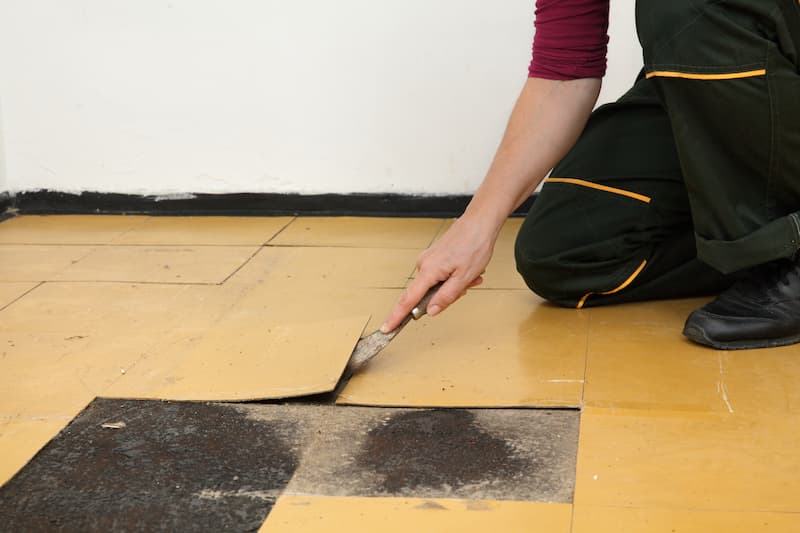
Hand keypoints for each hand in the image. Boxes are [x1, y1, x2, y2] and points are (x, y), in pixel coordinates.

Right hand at [381, 216, 496, 331]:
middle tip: (468, 286)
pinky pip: (440, 275)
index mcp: (429, 271)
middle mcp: (424, 265)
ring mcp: (428, 259)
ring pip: (436, 285)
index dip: (397, 316)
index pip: (408, 300)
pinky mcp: (435, 256)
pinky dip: (454, 277)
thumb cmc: (474, 245)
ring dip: (454, 285)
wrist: (479, 222)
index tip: (387, 328)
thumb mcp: (463, 277)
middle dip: (447, 296)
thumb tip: (431, 312)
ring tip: (473, 276)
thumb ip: (446, 297)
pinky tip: (468, 271)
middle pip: (427, 294)